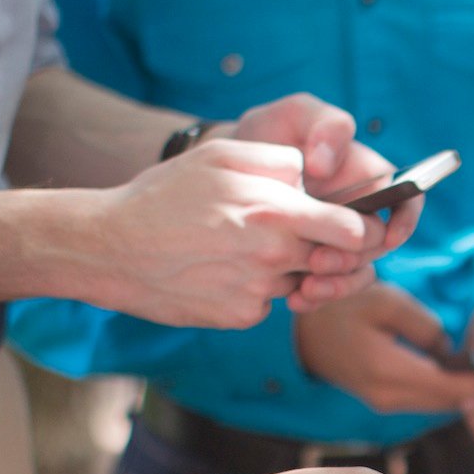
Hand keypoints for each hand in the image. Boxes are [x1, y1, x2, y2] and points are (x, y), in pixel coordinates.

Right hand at [85, 139, 379, 328]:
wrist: (110, 248)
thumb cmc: (166, 195)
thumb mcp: (223, 157)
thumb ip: (281, 162)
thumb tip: (315, 177)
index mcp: (275, 212)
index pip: (354, 232)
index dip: (364, 229)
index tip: (358, 225)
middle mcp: (273, 257)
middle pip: (333, 260)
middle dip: (324, 248)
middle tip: (292, 233)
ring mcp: (257, 291)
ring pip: (298, 279)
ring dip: (285, 266)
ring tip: (239, 245)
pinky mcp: (240, 316)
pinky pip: (268, 301)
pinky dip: (254, 287)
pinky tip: (220, 269)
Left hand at [224, 93, 418, 307]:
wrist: (225, 169)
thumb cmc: (272, 134)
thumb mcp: (296, 114)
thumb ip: (326, 127)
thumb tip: (328, 166)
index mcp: (369, 179)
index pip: (407, 201)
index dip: (405, 222)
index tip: (388, 237)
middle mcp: (360, 215)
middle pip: (377, 246)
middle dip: (354, 258)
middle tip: (318, 260)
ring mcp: (337, 242)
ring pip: (354, 274)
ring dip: (337, 285)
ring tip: (305, 286)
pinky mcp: (313, 264)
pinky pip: (325, 287)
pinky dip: (313, 296)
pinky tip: (293, 297)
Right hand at [293, 283, 473, 413]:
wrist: (302, 329)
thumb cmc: (343, 304)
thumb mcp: (387, 302)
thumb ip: (426, 328)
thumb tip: (452, 354)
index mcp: (384, 369)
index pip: (443, 386)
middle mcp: (384, 395)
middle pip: (443, 402)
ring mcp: (381, 402)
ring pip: (435, 405)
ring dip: (464, 394)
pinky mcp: (382, 400)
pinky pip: (423, 401)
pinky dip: (446, 393)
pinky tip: (467, 380)